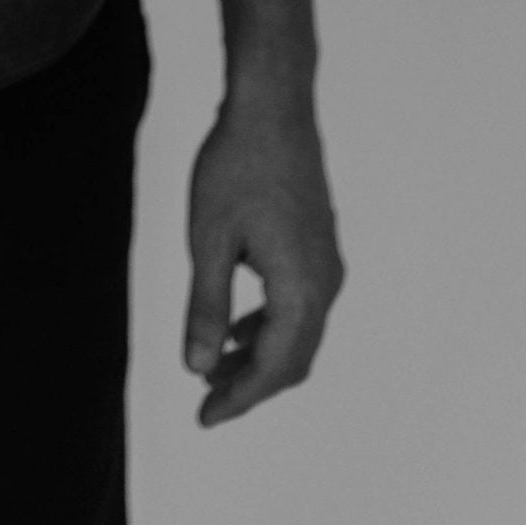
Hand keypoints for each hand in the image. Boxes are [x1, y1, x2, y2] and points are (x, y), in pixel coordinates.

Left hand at [182, 87, 344, 426]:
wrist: (273, 105)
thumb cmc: (236, 166)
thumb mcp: (209, 240)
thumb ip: (207, 308)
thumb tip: (198, 368)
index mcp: (302, 289)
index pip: (274, 367)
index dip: (239, 399)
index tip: (204, 418)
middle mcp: (325, 283)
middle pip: (293, 359)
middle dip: (251, 386)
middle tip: (207, 403)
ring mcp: (326, 262)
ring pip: (297, 333)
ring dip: (259, 356)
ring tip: (214, 370)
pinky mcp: (318, 244)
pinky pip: (300, 305)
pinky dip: (269, 326)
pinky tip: (237, 327)